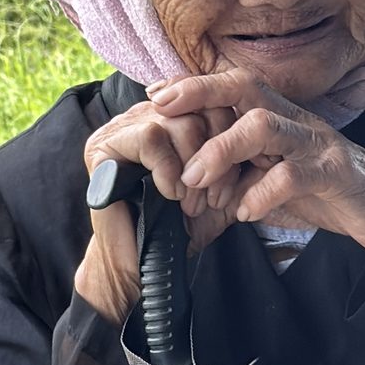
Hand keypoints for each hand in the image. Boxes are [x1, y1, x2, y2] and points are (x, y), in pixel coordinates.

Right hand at [75, 96, 237, 323]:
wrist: (143, 263)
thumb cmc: (179, 226)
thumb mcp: (218, 188)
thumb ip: (236, 159)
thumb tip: (261, 133)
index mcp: (173, 120)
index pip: (210, 100)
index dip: (230, 135)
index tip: (235, 179)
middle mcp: (146, 116)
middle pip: (197, 106)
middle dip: (216, 152)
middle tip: (213, 196)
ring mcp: (122, 127)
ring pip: (175, 120)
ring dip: (192, 165)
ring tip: (190, 201)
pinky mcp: (103, 145)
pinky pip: (149, 137)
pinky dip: (168, 169)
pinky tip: (170, 195)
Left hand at [146, 69, 364, 254]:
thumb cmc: (324, 194)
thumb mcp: (271, 181)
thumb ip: (235, 177)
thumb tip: (186, 186)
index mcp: (281, 118)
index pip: (234, 85)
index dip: (194, 86)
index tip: (154, 95)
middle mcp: (298, 120)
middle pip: (247, 88)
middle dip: (200, 94)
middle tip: (161, 114)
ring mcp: (317, 143)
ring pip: (264, 125)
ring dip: (222, 150)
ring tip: (196, 181)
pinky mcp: (335, 173)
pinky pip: (293, 174)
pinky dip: (262, 192)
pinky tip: (244, 212)